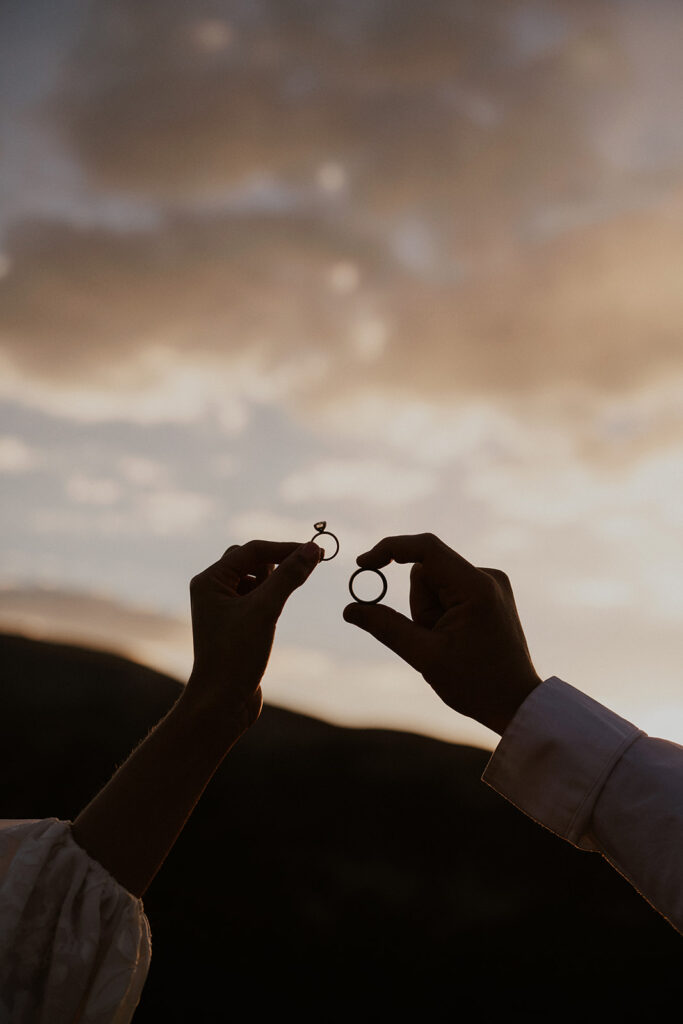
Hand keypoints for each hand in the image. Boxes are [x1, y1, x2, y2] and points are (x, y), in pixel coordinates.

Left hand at [185, 539, 321, 730]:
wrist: (221, 703)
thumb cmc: (236, 655)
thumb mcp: (266, 610)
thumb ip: (289, 576)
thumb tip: (313, 548)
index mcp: (209, 580)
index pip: (252, 550)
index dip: (285, 548)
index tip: (316, 551)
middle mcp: (212, 590)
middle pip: (251, 560)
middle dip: (278, 562)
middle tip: (308, 568)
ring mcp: (222, 607)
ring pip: (255, 579)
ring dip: (275, 581)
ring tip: (286, 597)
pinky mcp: (234, 623)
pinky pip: (256, 598)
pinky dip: (272, 598)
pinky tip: (279, 613)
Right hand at [343, 533, 541, 734]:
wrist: (516, 704)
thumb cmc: (476, 684)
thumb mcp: (424, 656)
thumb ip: (385, 627)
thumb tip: (350, 609)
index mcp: (476, 587)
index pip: (426, 548)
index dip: (390, 549)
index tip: (363, 564)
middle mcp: (488, 576)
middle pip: (428, 572)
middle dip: (419, 604)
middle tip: (433, 640)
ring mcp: (492, 584)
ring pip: (436, 583)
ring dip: (430, 612)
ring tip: (448, 643)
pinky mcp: (490, 594)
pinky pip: (450, 591)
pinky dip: (442, 613)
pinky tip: (458, 640)